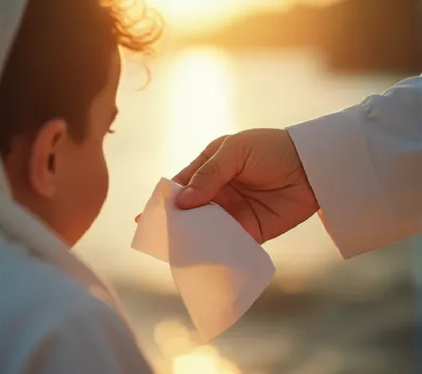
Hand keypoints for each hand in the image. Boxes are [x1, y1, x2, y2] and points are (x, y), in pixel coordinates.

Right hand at [174, 129, 319, 243]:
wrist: (312, 166)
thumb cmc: (272, 149)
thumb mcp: (236, 150)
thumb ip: (209, 173)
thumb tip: (182, 201)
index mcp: (210, 168)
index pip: (181, 186)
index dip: (166, 200)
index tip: (150, 216)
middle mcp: (218, 192)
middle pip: (189, 211)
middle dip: (176, 223)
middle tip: (161, 238)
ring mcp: (232, 213)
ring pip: (205, 229)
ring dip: (194, 238)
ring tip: (178, 250)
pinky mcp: (248, 231)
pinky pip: (228, 242)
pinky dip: (216, 249)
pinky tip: (205, 257)